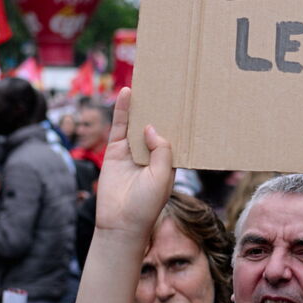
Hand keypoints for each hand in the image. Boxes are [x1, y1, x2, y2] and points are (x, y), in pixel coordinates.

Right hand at [94, 88, 173, 239]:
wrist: (121, 222)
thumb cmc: (147, 204)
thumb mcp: (162, 175)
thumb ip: (162, 150)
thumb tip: (152, 127)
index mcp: (168, 161)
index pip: (174, 135)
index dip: (179, 120)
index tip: (187, 100)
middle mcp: (151, 153)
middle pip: (156, 125)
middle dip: (162, 108)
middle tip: (170, 83)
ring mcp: (133, 151)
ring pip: (138, 122)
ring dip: (143, 104)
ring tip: (150, 81)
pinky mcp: (115, 150)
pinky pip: (120, 126)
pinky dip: (123, 109)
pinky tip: (128, 93)